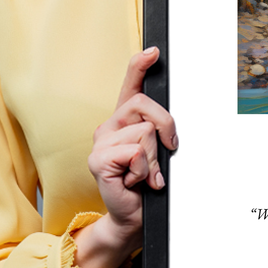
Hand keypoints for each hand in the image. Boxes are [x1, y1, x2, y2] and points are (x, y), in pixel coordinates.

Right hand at [73, 47, 177, 267]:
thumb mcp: (158, 152)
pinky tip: (135, 181)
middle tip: (167, 150)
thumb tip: (169, 124)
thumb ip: (159, 132)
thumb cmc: (147, 183)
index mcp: (124, 121)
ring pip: (144, 132)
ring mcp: (101, 142)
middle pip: (145, 105)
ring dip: (154, 158)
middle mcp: (109, 126)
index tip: (154, 51)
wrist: (133, 216)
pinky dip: (144, 170)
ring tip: (145, 174)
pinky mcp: (98, 160)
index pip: (130, 85)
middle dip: (166, 127)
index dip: (140, 65)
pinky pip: (135, 152)